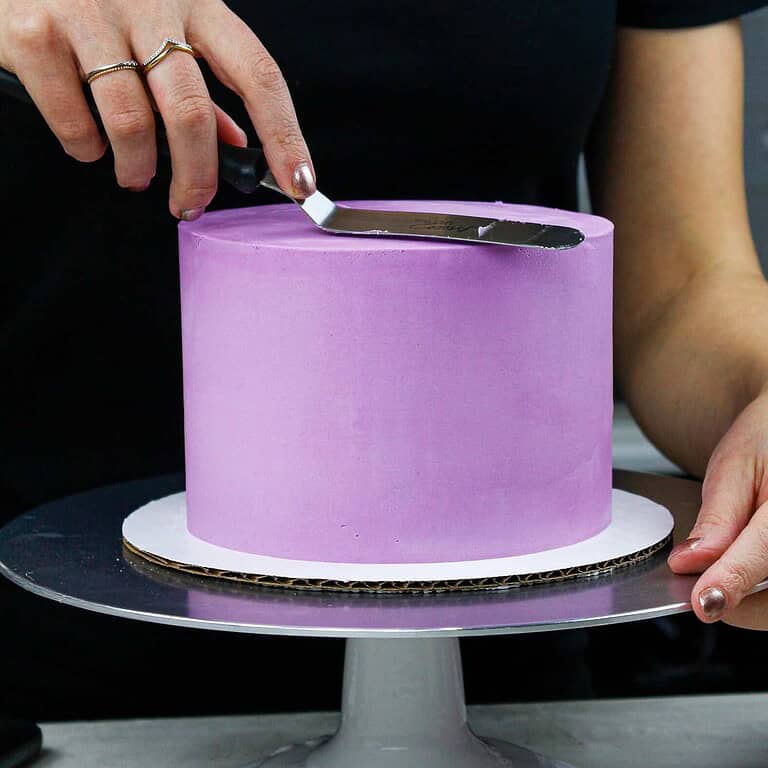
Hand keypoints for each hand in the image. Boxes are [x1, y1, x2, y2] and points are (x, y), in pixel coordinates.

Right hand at [0, 0, 315, 218]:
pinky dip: (85, 148)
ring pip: (132, 123)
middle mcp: (149, 1)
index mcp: (197, 3)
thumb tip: (233, 144)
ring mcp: (88, 12)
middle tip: (190, 204)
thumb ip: (199, 83)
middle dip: (197, 177)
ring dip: (137, 168)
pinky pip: (74, 122)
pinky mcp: (33, 31)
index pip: (259, 76)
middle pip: (192, 112)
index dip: (285, 136)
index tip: (301, 184)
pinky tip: (88, 142)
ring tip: (134, 174)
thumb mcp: (166, 23)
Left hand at [668, 389, 767, 624]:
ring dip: (752, 601)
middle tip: (702, 586)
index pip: (762, 554)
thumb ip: (717, 520)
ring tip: (723, 573)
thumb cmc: (767, 440)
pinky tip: (742, 573)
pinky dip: (762, 594)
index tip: (703, 603)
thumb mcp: (734, 468)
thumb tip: (690, 562)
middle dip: (738, 598)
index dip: (730, 581)